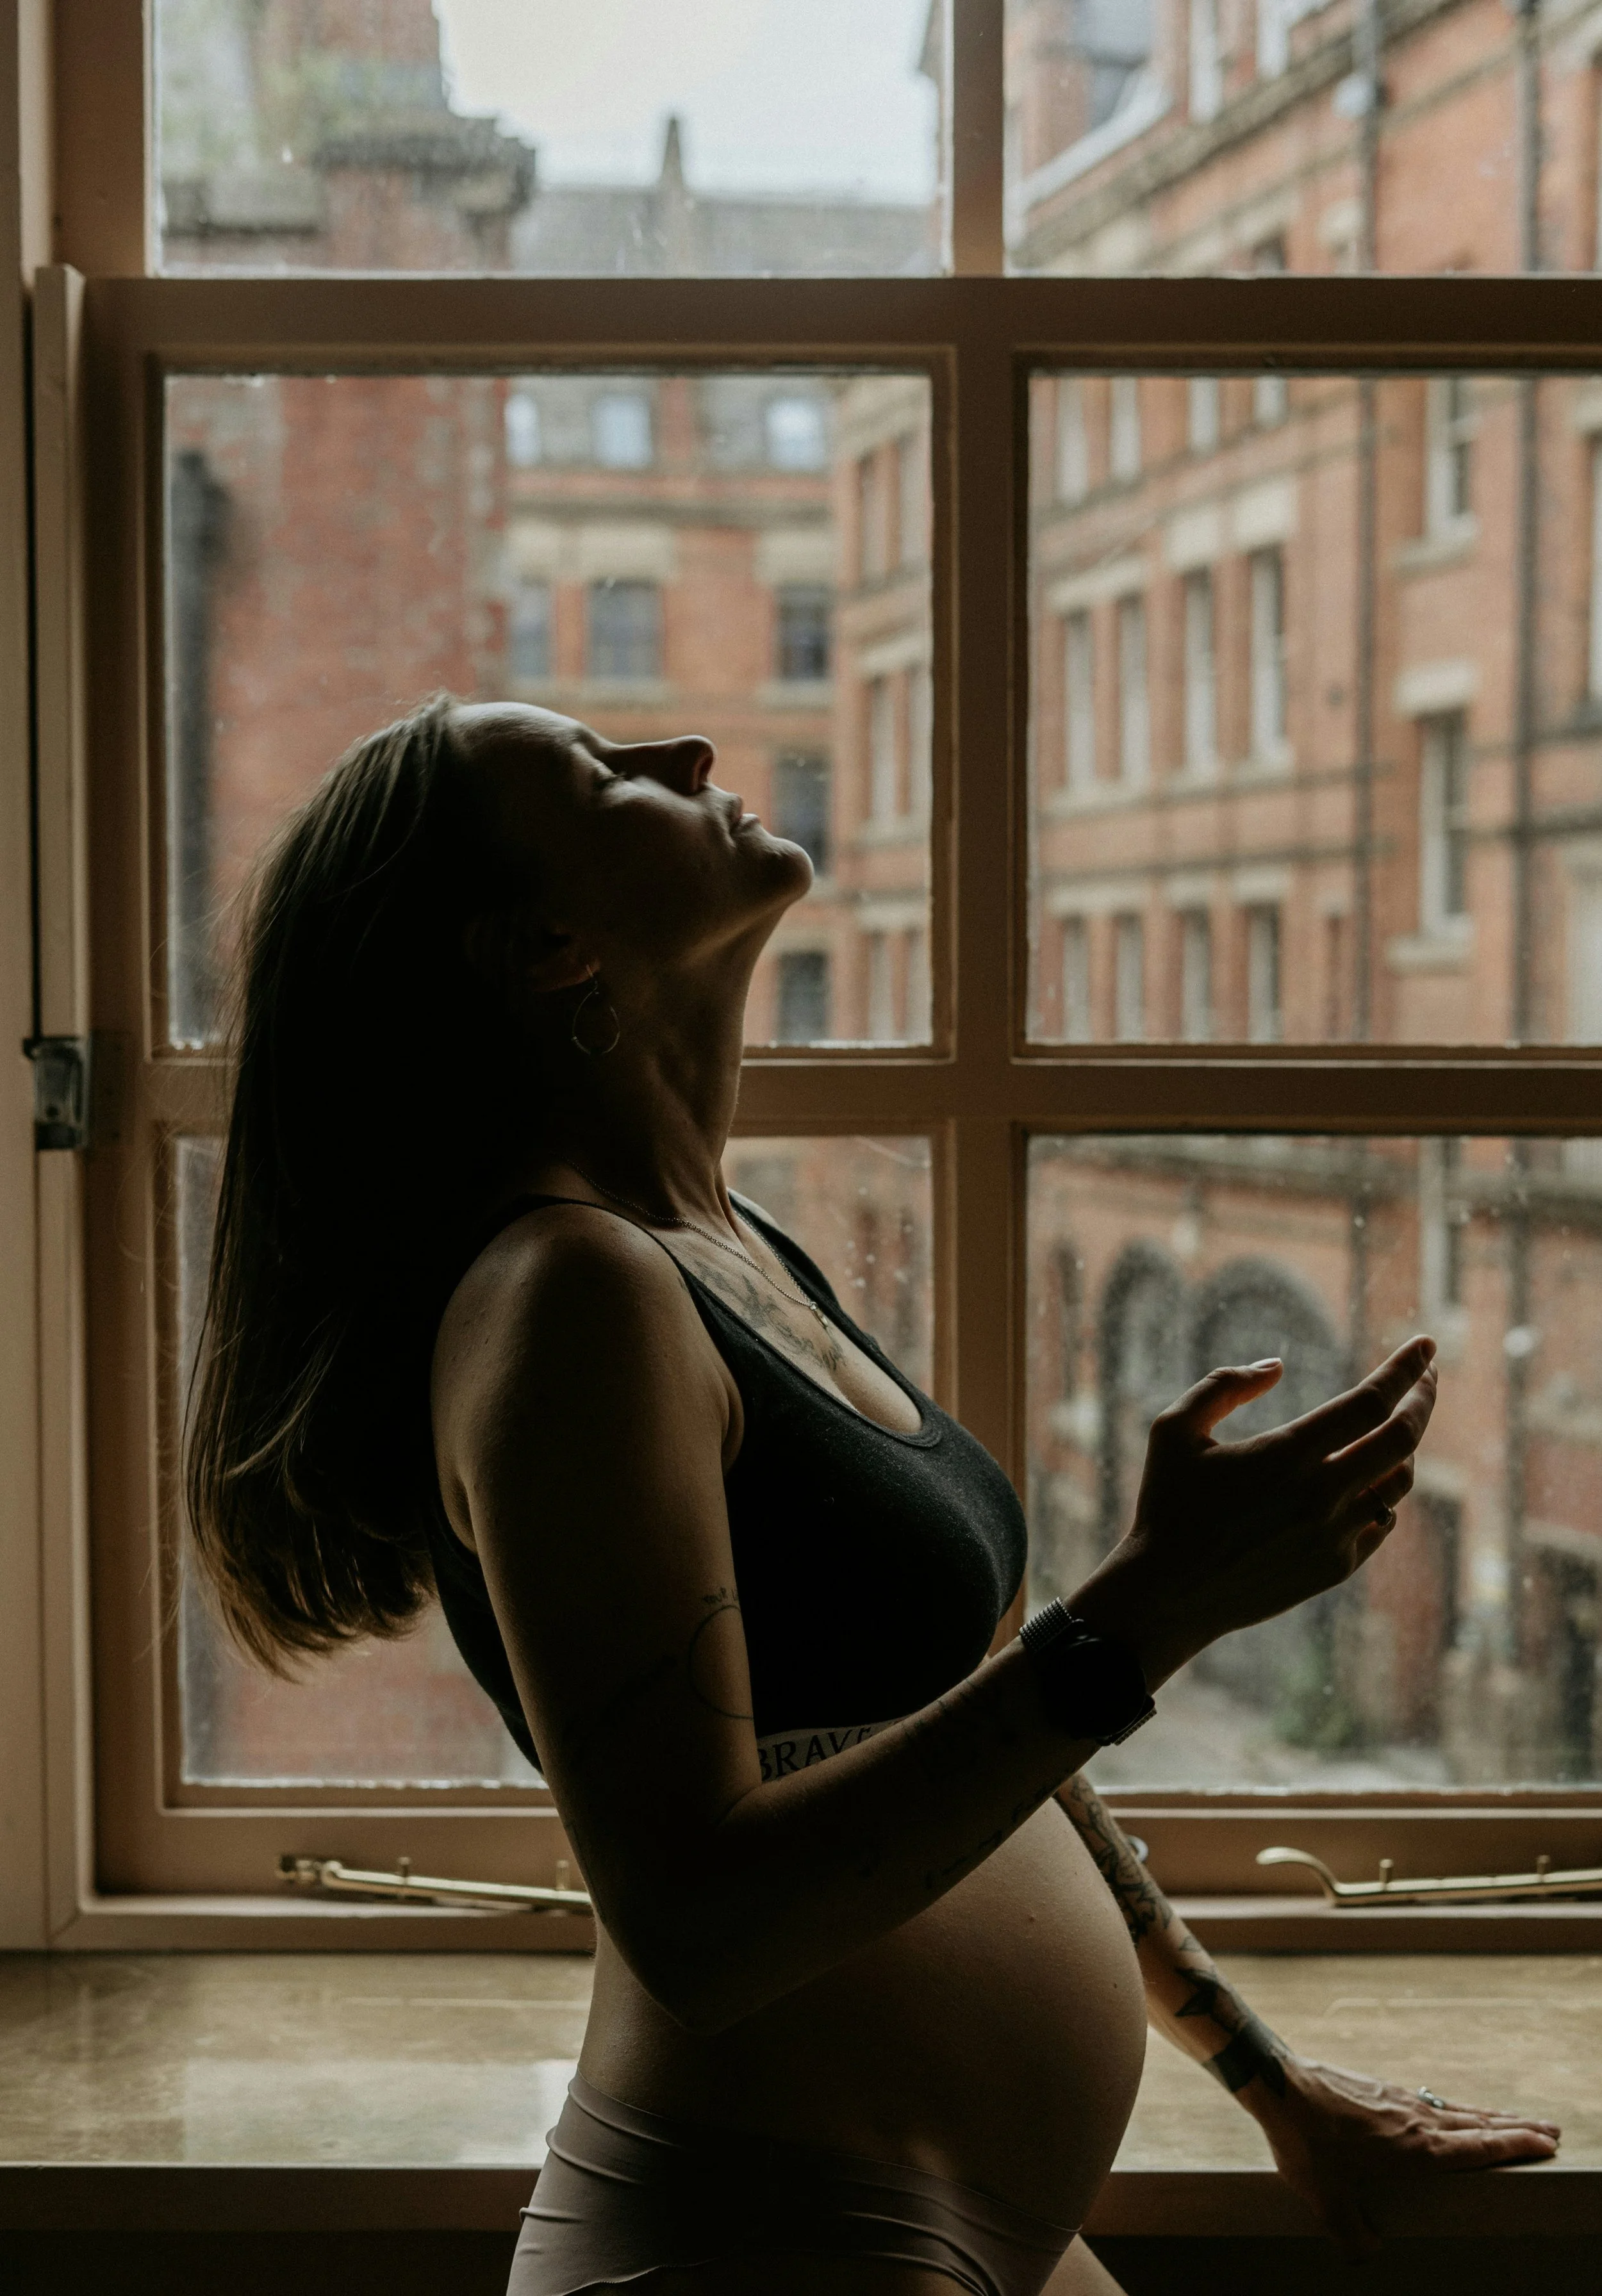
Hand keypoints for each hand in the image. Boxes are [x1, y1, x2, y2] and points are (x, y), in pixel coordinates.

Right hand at [1074, 1335, 1437, 1685]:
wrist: (1168, 1594)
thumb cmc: (1166, 1505)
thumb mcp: (1173, 1429)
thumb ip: (1224, 1385)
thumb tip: (1277, 1366)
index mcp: (1287, 1454)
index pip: (1370, 1401)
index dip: (1405, 1369)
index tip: (1426, 1344)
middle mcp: (1321, 1494)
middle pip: (1403, 1438)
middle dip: (1424, 1398)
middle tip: (1429, 1376)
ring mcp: (1334, 1535)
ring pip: (1399, 1482)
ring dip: (1404, 1448)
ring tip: (1393, 1428)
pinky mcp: (1336, 1568)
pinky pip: (1382, 1522)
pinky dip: (1383, 1494)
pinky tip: (1370, 1481)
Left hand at [1254, 2055, 1559, 2256]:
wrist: (1279, 2085)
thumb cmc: (1306, 2143)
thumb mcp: (1326, 2203)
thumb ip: (1354, 2236)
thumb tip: (1370, 2254)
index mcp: (1414, 2149)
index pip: (1476, 2148)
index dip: (1513, 2147)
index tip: (1545, 2143)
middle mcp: (1415, 2120)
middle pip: (1478, 2124)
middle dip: (1517, 2129)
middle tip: (1551, 2131)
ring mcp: (1399, 2100)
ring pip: (1457, 2110)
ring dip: (1491, 2116)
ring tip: (1516, 2120)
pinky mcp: (1381, 2090)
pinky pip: (1432, 2102)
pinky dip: (1456, 2108)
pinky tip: (1453, 2113)